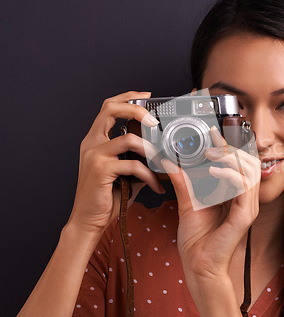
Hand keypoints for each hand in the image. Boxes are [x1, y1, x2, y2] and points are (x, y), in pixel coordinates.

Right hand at [68, 91, 165, 233]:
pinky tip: (157, 186)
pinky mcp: (101, 170)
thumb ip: (136, 157)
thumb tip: (161, 150)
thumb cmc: (107, 196)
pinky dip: (150, 176)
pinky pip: (133, 165)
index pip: (109, 107)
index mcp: (95, 140)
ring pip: (129, 139)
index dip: (128, 97)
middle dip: (136, 109)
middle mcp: (91, 143)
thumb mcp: (123, 171)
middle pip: (110, 109)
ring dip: (151, 151)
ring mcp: (94, 155)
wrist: (88, 220)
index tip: (147, 96)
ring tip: (162, 164)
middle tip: (155, 121)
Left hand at [162, 126, 260, 278]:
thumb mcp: (187, 203)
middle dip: (232, 147)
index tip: (213, 133)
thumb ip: (183, 182)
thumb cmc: (197, 239)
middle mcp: (245, 199)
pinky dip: (230, 174)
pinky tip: (213, 170)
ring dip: (231, 157)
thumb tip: (171, 162)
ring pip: (251, 170)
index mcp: (235, 194)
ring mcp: (248, 207)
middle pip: (251, 162)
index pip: (240, 163)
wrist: (198, 265)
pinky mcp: (245, 216)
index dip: (229, 146)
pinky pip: (245, 187)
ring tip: (212, 154)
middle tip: (212, 142)